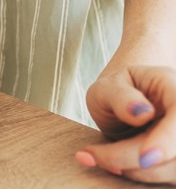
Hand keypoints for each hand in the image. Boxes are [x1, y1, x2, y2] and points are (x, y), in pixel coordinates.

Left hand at [80, 63, 175, 181]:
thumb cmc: (118, 91)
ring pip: (172, 169)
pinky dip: (140, 175)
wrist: (126, 104)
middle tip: (96, 155)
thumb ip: (120, 96)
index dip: (167, 140)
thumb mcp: (108, 86)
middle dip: (135, 159)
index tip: (144, 158)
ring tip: (100, 156)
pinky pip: (167, 178)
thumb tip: (140, 113)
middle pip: (174, 150)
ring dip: (136, 170)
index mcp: (174, 89)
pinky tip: (114, 166)